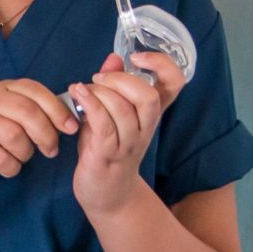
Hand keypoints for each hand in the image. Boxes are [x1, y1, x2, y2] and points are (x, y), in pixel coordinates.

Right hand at [0, 79, 78, 181]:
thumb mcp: (0, 112)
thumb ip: (27, 111)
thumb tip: (67, 118)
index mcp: (1, 89)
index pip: (36, 91)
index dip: (58, 109)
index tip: (72, 127)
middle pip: (29, 113)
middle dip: (47, 134)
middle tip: (51, 151)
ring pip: (16, 135)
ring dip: (25, 153)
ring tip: (22, 158)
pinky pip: (0, 156)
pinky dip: (10, 167)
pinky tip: (7, 168)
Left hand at [68, 52, 181, 218]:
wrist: (107, 195)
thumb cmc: (107, 148)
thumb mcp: (110, 112)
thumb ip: (113, 84)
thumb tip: (114, 57)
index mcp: (151, 113)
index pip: (176, 83)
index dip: (163, 64)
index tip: (137, 56)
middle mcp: (146, 128)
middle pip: (148, 97)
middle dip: (121, 80)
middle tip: (99, 78)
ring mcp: (129, 144)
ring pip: (123, 110)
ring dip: (99, 93)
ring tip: (82, 90)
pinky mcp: (108, 155)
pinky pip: (104, 125)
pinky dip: (90, 104)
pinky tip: (77, 93)